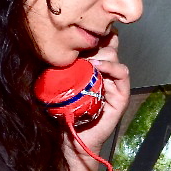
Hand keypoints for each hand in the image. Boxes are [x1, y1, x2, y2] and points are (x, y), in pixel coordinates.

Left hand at [64, 32, 129, 170]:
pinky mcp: (121, 95)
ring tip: (87, 61)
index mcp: (89, 67)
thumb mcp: (55, 82)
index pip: (96, 41)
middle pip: (106, 43)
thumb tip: (47, 43)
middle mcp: (104, 72)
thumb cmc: (62, 111)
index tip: (76, 32)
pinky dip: (112, 66)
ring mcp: (114, 83)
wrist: (70, 138)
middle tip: (80, 48)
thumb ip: (57, 65)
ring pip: (114, 55)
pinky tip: (98, 67)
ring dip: (101, 53)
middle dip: (94, 42)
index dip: (90, 34)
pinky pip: (123, 73)